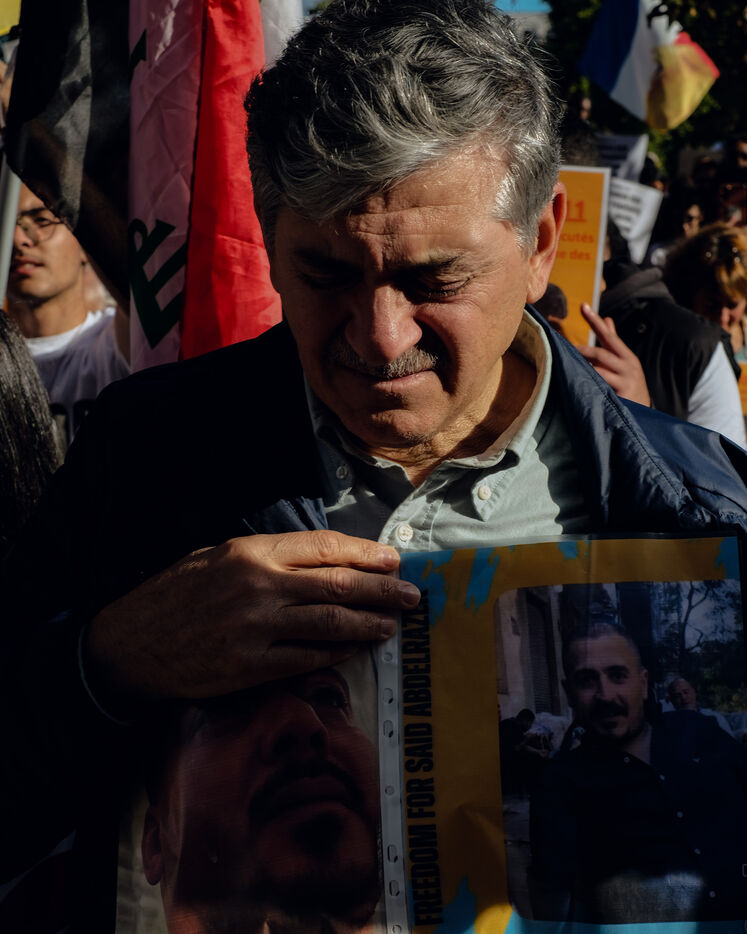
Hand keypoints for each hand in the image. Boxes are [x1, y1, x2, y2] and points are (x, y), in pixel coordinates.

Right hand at [85, 530, 418, 704]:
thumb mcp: (214, 556)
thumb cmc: (172, 595)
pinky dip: (338, 652)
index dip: (365, 554)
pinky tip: (357, 649)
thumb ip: (265, 557)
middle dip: (382, 591)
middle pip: (338, 586)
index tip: (392, 562)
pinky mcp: (252, 667)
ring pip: (330, 624)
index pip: (324, 547)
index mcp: (251, 552)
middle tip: (411, 596)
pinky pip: (308, 658)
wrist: (128, 645)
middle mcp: (259, 586)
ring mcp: (257, 629)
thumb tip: (322, 561)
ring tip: (393, 625)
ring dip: (370, 625)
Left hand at [575, 303, 650, 406]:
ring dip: (583, 366)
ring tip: (567, 362)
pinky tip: (577, 381)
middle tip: (563, 345)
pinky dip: (589, 382)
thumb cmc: (629, 383)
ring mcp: (625, 381)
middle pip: (601, 352)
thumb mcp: (624, 361)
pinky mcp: (622, 395)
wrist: (644, 411)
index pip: (609, 335)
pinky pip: (601, 387)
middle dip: (582, 349)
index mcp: (626, 355)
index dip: (596, 321)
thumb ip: (613, 343)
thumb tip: (607, 319)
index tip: (583, 306)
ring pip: (599, 370)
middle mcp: (628, 365)